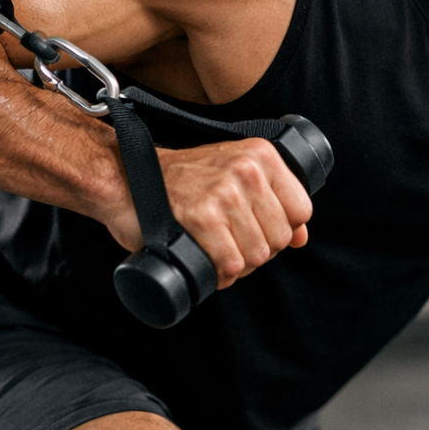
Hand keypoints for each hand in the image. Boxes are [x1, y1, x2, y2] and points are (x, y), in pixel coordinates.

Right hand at [100, 138, 312, 288]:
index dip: (282, 229)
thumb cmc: (181, 179)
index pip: (301, 211)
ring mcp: (224, 192)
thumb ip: (272, 199)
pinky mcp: (201, 216)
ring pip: (258, 255)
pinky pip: (231, 264)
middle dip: (259, 251)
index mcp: (262, 155)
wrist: (126, 177)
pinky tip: (208, 265)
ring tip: (218, 253)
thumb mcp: (234, 174)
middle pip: (281, 237)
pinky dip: (221, 275)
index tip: (256, 228)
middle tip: (231, 244)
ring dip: (238, 266)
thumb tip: (302, 237)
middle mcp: (247, 169)